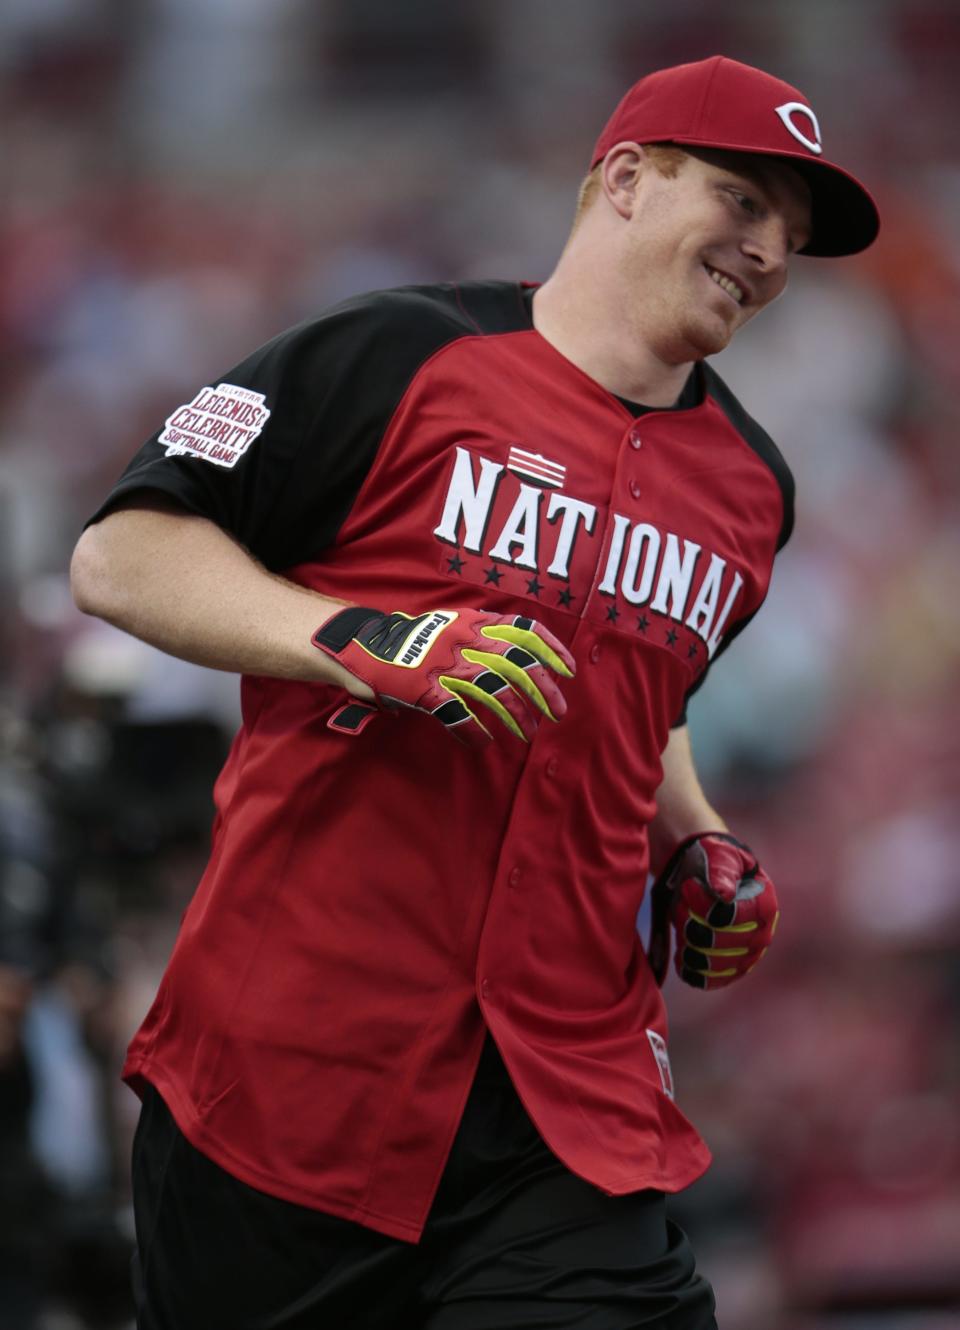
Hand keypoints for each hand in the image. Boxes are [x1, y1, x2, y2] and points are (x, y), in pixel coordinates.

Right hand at [312, 604, 574, 747]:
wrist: (361, 643)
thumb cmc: (410, 639)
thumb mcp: (448, 625)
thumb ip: (478, 638)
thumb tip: (514, 664)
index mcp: (472, 622)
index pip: (523, 630)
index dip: (550, 649)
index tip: (568, 670)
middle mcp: (462, 640)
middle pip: (517, 665)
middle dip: (543, 690)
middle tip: (557, 712)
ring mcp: (443, 665)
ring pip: (494, 692)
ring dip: (516, 715)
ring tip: (526, 734)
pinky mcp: (423, 690)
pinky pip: (458, 714)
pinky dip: (474, 732)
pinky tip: (484, 743)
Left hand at [647, 832, 778, 989]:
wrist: (702, 872)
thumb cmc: (712, 860)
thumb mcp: (718, 856)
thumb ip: (721, 872)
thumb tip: (724, 895)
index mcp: (764, 906)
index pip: (727, 918)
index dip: (702, 906)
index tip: (689, 886)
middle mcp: (761, 935)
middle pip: (715, 944)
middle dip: (690, 923)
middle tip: (683, 904)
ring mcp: (746, 956)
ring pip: (709, 964)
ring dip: (687, 944)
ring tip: (684, 921)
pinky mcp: (729, 970)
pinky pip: (710, 981)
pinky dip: (691, 970)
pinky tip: (682, 954)